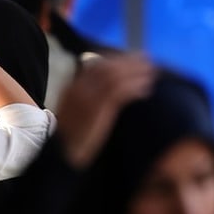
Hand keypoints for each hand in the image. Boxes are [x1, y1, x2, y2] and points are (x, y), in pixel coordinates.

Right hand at [54, 52, 155, 167]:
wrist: (62, 154)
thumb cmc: (70, 137)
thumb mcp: (74, 113)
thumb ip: (88, 98)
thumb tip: (108, 90)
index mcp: (71, 87)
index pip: (96, 65)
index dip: (116, 60)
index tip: (132, 59)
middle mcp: (78, 88)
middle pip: (107, 68)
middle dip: (129, 62)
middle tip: (147, 59)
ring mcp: (87, 97)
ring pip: (115, 77)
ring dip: (135, 72)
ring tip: (151, 73)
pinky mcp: (97, 108)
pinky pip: (119, 92)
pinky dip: (134, 88)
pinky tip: (145, 89)